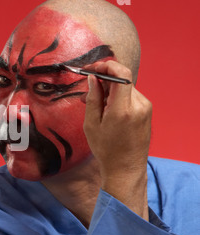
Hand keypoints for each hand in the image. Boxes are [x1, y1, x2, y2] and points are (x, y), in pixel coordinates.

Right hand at [83, 60, 151, 220]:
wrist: (125, 168)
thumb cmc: (106, 150)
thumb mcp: (91, 125)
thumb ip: (93, 99)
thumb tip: (93, 78)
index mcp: (123, 110)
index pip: (121, 74)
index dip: (106, 66)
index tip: (92, 69)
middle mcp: (139, 106)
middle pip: (121, 80)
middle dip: (104, 79)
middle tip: (88, 88)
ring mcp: (146, 108)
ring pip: (125, 87)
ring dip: (110, 89)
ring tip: (96, 103)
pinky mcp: (147, 111)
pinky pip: (130, 96)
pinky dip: (118, 97)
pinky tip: (108, 109)